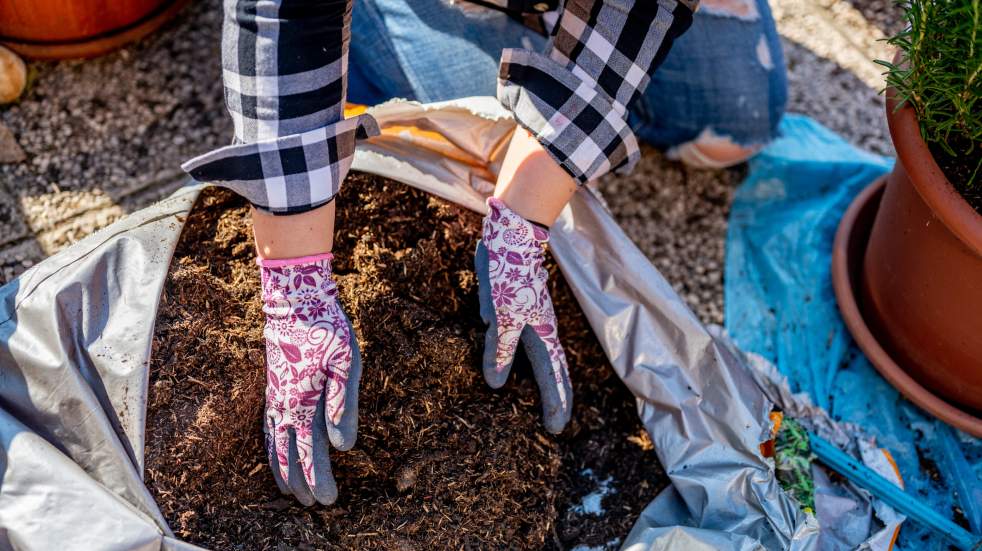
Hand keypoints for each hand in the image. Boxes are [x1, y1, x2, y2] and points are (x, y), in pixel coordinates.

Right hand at [259, 253, 360, 505]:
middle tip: (315, 504)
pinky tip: (275, 451)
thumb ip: (344, 404)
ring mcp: (275, 396)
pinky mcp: (272, 387)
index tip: (328, 500)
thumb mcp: (347, 362)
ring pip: (273, 444)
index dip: (318, 479)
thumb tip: (343, 446)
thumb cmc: (327, 329)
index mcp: (304, 403)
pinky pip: (267, 426)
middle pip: (289, 455)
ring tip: (292, 492)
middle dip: (301, 482)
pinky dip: (270, 447)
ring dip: (282, 470)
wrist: (294, 300)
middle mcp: (284, 405)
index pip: (309, 453)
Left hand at [475, 197, 571, 433]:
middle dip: (555, 398)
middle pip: (553, 372)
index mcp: (542, 335)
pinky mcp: (513, 312)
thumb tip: (496, 385)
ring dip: (541, 383)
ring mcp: (528, 322)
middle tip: (555, 427)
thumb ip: (499, 351)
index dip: (555, 403)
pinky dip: (517, 362)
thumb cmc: (510, 277)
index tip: (555, 429)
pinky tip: (508, 372)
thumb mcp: (502, 317)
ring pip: (539, 360)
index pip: (554, 377)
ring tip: (540, 405)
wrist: (510, 238)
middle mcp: (540, 332)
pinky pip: (518, 345)